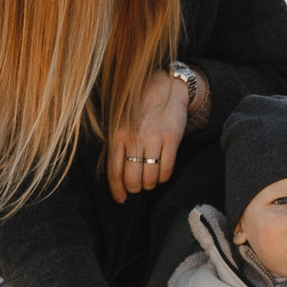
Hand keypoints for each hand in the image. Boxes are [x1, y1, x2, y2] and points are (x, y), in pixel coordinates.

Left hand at [107, 67, 191, 202]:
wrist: (164, 88)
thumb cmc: (139, 110)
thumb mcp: (120, 124)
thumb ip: (116, 148)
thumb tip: (117, 179)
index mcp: (118, 136)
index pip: (115, 172)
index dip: (117, 190)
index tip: (121, 199)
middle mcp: (134, 138)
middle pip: (133, 178)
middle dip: (136, 188)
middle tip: (138, 187)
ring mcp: (153, 138)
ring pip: (150, 177)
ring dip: (150, 184)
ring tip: (150, 179)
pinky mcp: (171, 138)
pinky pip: (167, 169)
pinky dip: (163, 177)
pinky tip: (162, 173)